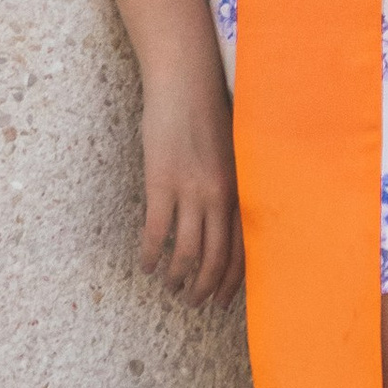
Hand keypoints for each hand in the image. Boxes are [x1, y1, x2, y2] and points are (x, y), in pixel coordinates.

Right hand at [140, 71, 243, 305]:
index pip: (242, 249)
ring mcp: (190, 191)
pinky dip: (151, 254)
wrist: (186, 85)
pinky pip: (156, 232)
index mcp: (240, 191)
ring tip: (170, 287)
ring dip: (178, 277)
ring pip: (186, 252)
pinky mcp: (161, 184)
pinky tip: (146, 264)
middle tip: (195, 303)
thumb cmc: (208, 117)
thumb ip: (232, 189)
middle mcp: (220, 196)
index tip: (223, 300)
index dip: (232, 281)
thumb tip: (228, 222)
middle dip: (205, 287)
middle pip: (215, 258)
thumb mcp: (232, 156)